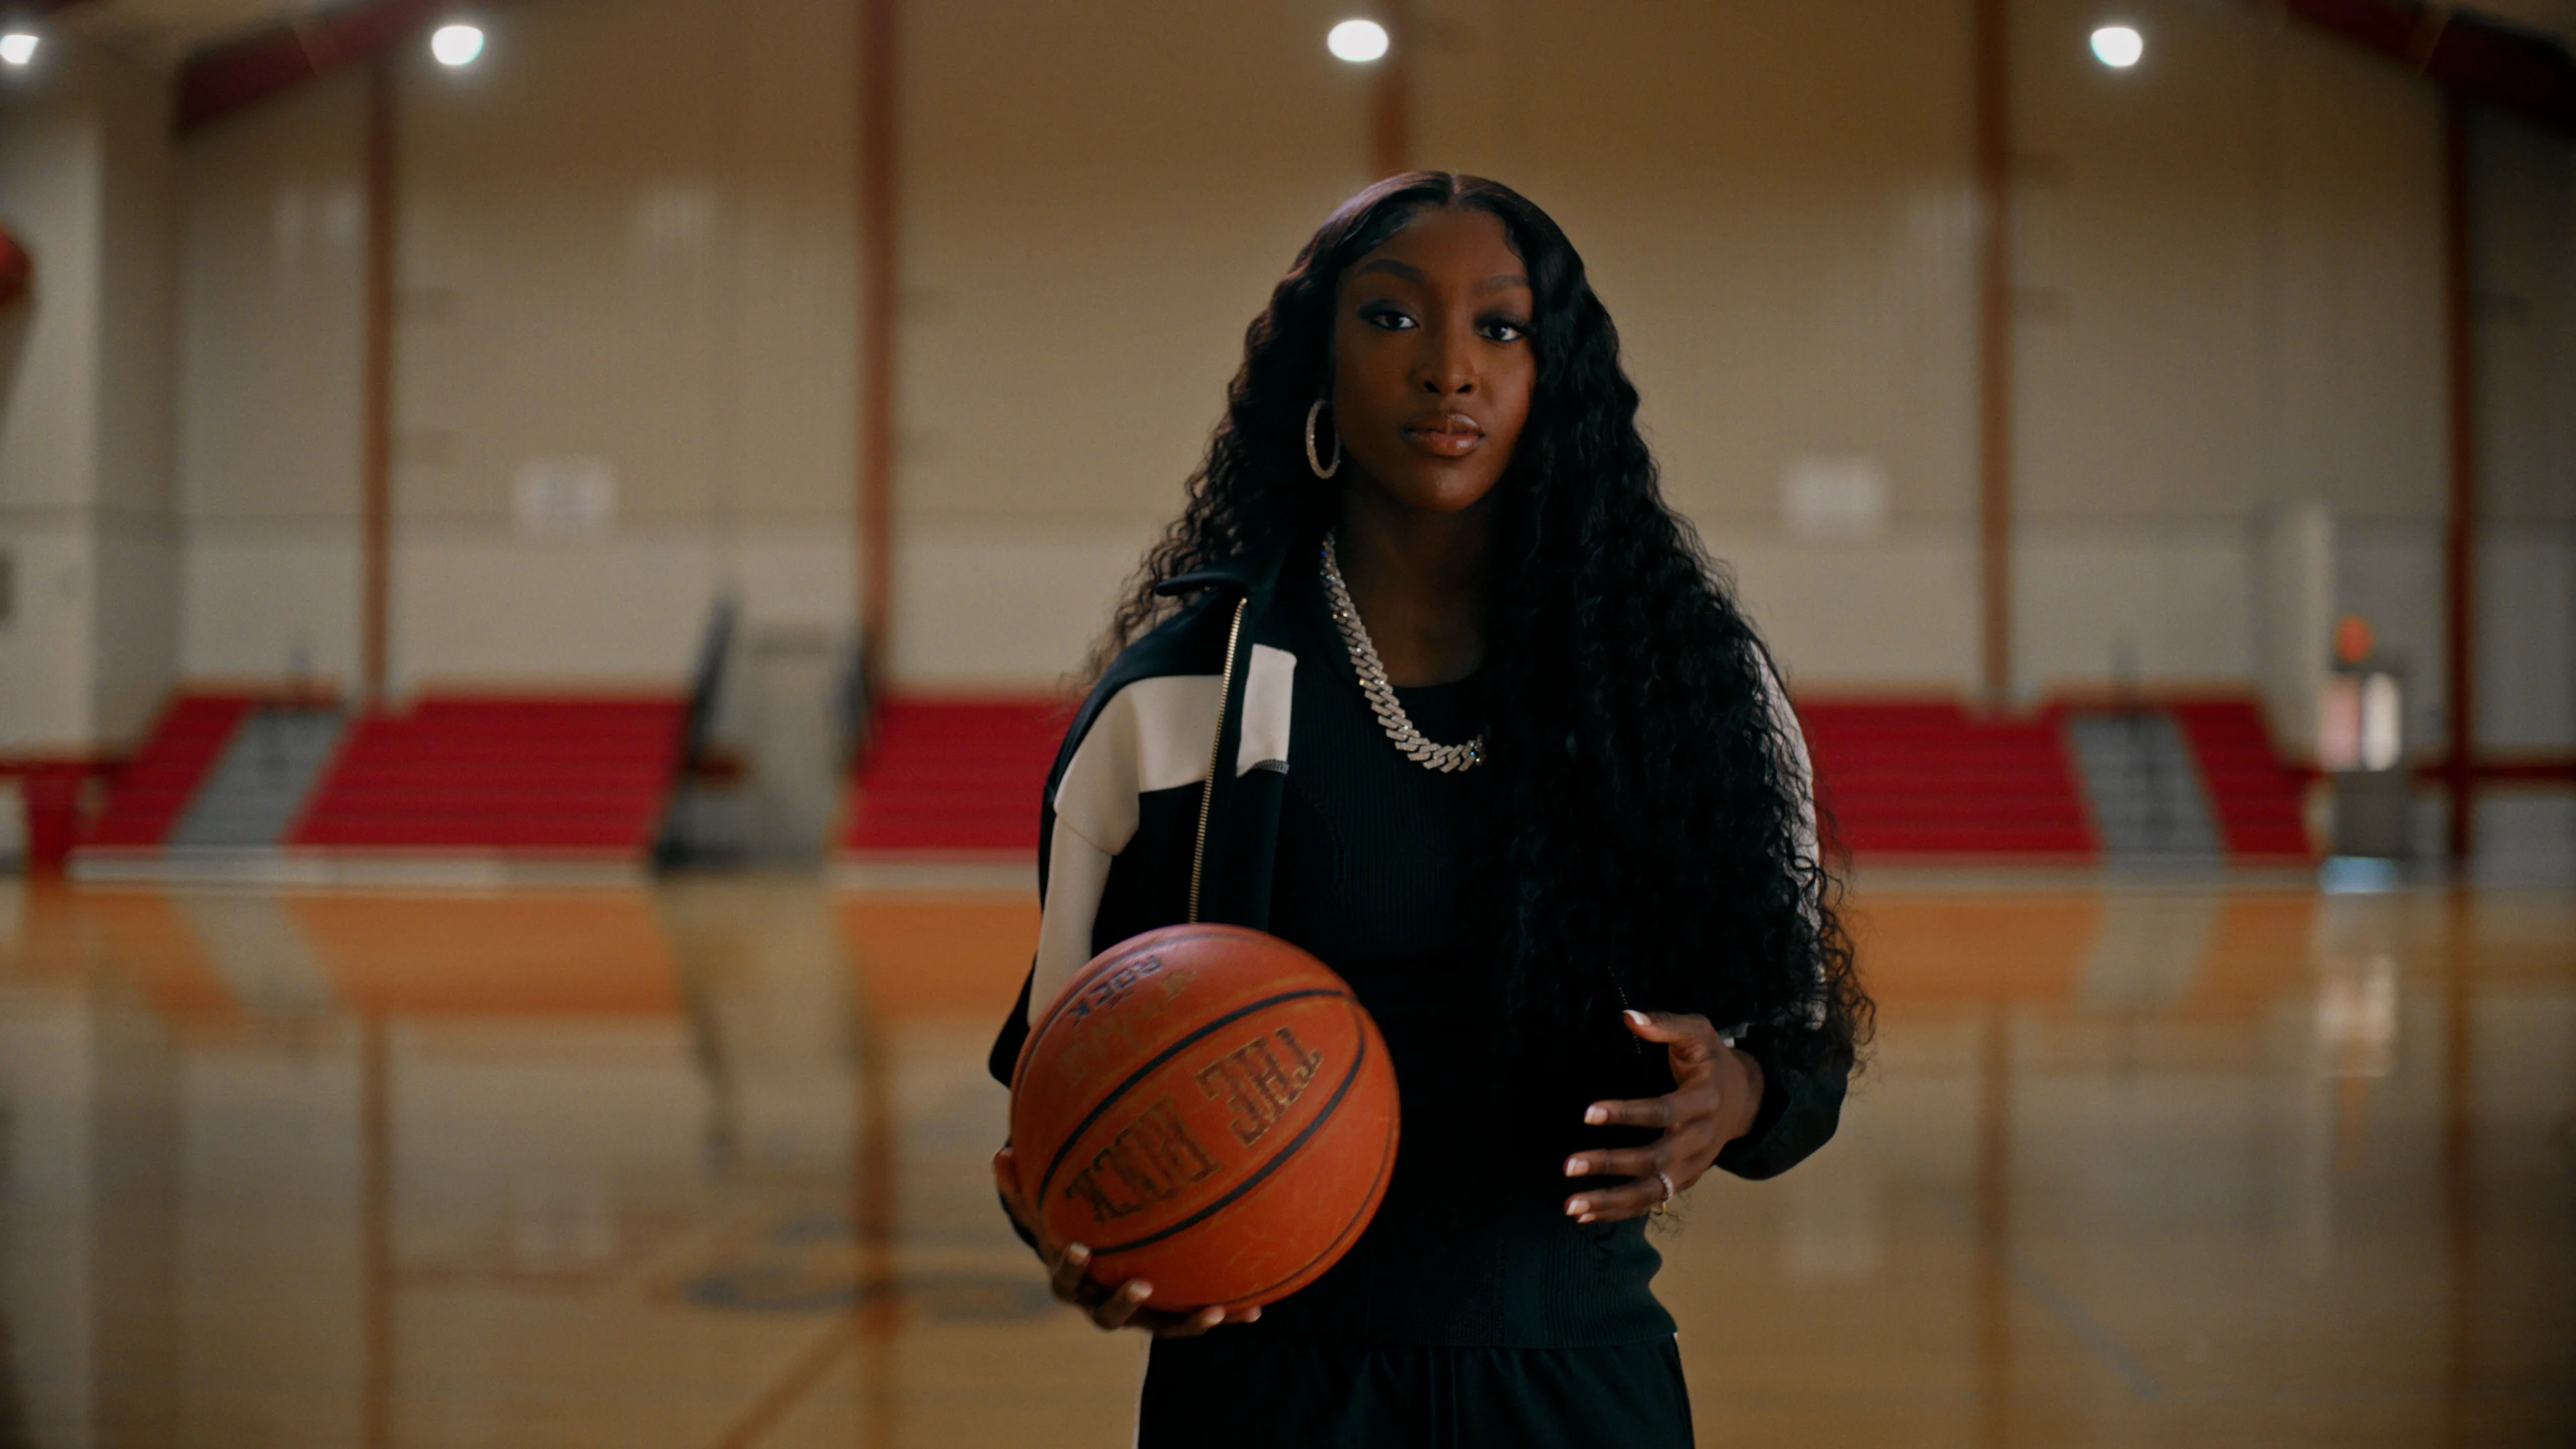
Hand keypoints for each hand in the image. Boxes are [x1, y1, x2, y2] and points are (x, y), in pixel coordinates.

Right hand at [992, 1146, 1261, 1336]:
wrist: (1096, 1261)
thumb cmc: (1068, 1224)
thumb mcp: (1046, 1206)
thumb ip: (1023, 1186)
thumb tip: (999, 1153)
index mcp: (1073, 1280)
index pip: (1064, 1279)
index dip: (1069, 1267)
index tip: (1078, 1247)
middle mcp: (1103, 1302)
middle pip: (1109, 1315)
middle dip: (1123, 1303)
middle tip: (1140, 1285)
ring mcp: (1140, 1313)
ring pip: (1160, 1326)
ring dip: (1185, 1322)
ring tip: (1212, 1311)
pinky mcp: (1169, 1313)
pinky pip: (1196, 1316)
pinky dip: (1226, 1314)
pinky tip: (1255, 1311)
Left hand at [1561, 1010, 1764, 1223]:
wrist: (1745, 1099)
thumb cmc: (1711, 1060)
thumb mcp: (1698, 1033)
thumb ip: (1666, 1023)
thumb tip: (1629, 1015)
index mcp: (1704, 1101)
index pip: (1663, 1111)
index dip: (1627, 1113)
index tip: (1588, 1113)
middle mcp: (1700, 1139)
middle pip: (1655, 1159)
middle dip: (1611, 1164)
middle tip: (1569, 1165)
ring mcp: (1693, 1166)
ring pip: (1652, 1191)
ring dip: (1611, 1201)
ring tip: (1572, 1205)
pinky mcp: (1683, 1181)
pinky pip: (1650, 1200)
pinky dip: (1619, 1211)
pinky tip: (1586, 1214)